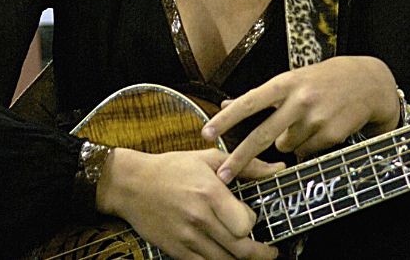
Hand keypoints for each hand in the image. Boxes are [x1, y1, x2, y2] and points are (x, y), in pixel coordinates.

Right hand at [96, 148, 282, 259]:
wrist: (131, 184)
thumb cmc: (173, 168)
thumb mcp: (210, 159)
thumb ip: (248, 167)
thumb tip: (279, 169)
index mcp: (210, 194)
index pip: (244, 224)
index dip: (253, 223)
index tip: (252, 218)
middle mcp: (199, 219)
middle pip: (239, 249)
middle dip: (260, 253)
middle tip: (271, 253)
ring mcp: (186, 238)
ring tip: (251, 256)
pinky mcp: (174, 250)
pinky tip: (226, 258)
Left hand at [202, 56, 400, 182]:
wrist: (369, 83)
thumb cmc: (325, 79)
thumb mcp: (293, 79)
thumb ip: (260, 95)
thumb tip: (224, 104)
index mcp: (286, 83)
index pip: (250, 102)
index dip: (226, 119)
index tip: (207, 133)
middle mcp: (300, 100)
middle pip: (262, 135)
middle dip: (240, 158)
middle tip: (223, 176)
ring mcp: (316, 119)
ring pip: (286, 146)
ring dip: (289, 141)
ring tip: (307, 123)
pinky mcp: (331, 135)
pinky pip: (306, 151)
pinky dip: (309, 145)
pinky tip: (322, 128)